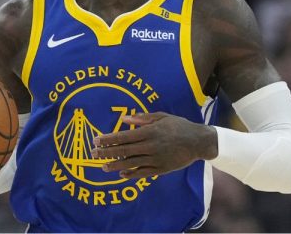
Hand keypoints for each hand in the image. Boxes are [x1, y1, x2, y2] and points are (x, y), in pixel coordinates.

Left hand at [90, 112, 217, 178]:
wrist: (198, 141)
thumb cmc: (179, 126)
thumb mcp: (161, 117)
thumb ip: (142, 118)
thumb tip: (124, 119)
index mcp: (150, 131)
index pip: (124, 136)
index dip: (108, 139)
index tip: (96, 140)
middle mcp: (150, 146)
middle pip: (124, 150)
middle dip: (106, 152)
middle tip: (93, 153)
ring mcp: (155, 159)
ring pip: (131, 163)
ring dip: (115, 164)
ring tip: (103, 166)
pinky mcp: (161, 169)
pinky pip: (143, 173)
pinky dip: (131, 174)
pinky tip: (121, 174)